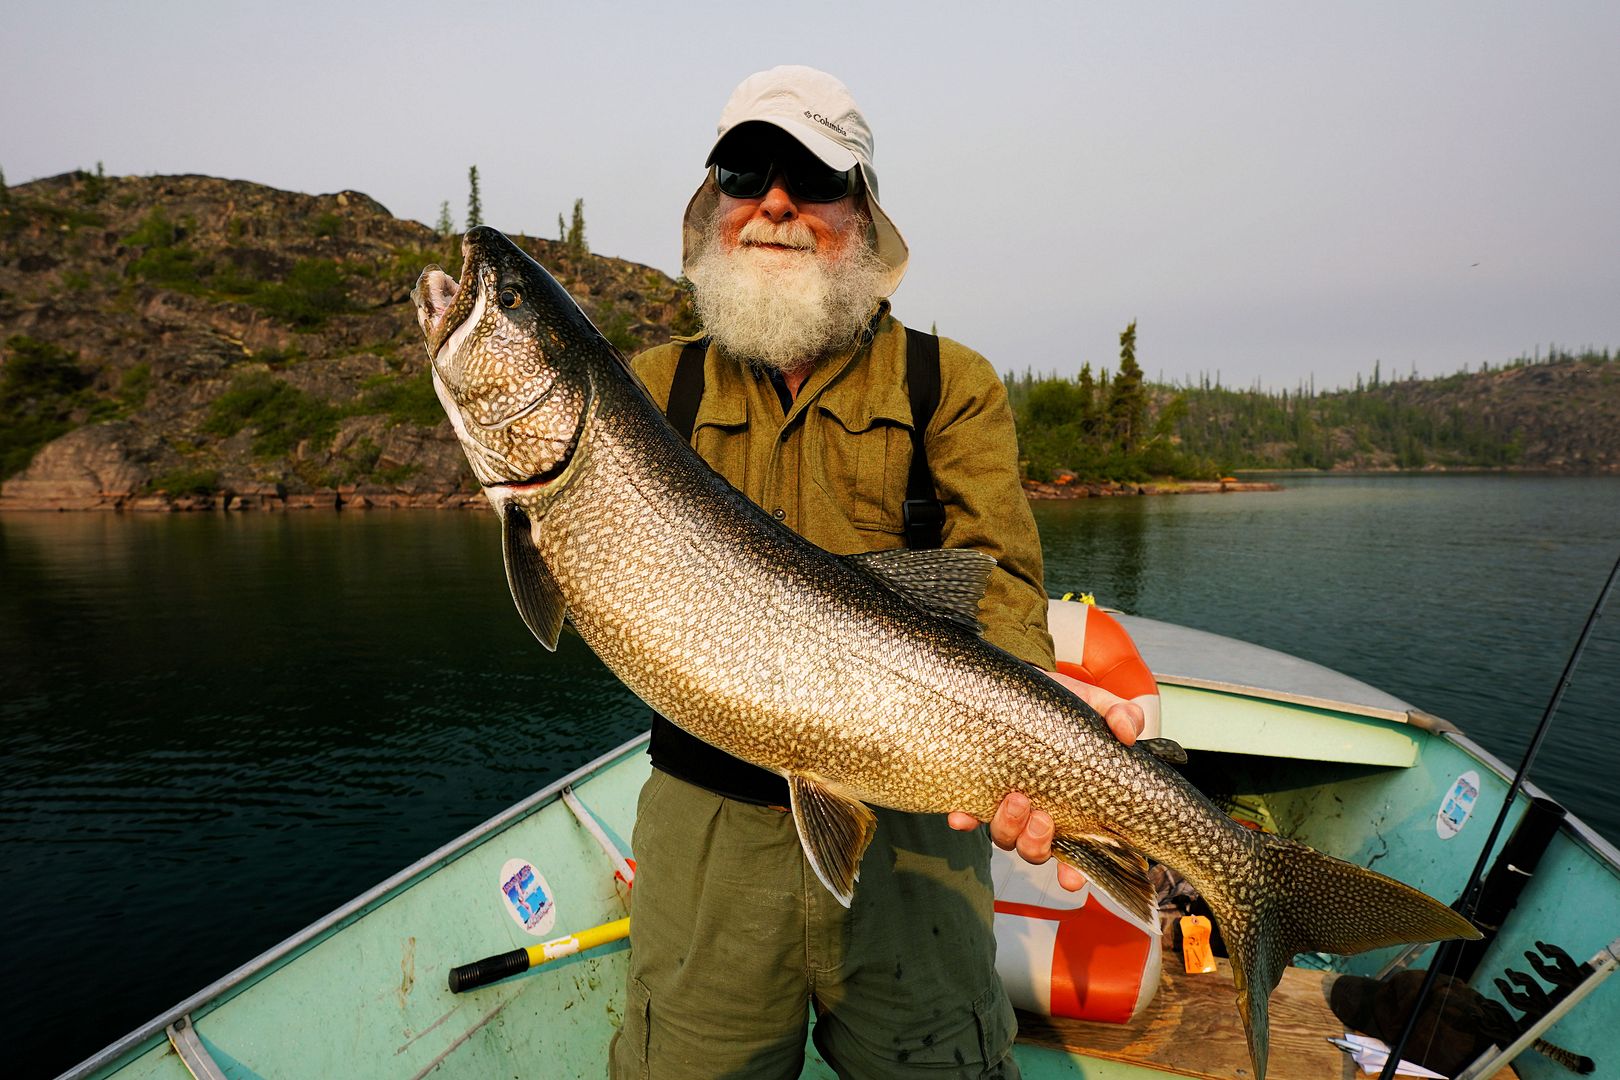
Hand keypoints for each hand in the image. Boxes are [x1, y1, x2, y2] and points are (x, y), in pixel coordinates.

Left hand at [946, 669, 1143, 891]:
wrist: (1018, 686)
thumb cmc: (1062, 705)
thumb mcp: (1096, 705)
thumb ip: (1120, 716)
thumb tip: (1127, 732)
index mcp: (1074, 806)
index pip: (1079, 851)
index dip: (1074, 873)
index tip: (1071, 879)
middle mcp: (1039, 814)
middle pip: (1036, 851)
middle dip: (1037, 844)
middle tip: (1042, 818)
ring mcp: (1007, 805)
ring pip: (1005, 837)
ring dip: (1009, 828)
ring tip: (1015, 799)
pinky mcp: (978, 789)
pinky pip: (969, 815)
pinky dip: (966, 819)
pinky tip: (962, 815)